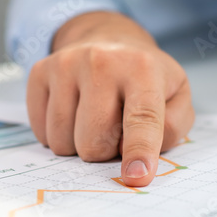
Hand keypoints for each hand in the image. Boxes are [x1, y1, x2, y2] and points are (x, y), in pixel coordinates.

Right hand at [26, 11, 194, 187]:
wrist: (107, 39)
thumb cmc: (145, 78)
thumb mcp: (176, 95)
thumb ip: (172, 128)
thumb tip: (144, 158)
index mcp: (142, 68)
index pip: (142, 118)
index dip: (139, 151)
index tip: (136, 177)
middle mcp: (101, 62)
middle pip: (94, 141)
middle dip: (105, 151)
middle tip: (115, 130)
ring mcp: (65, 64)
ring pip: (63, 141)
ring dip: (79, 145)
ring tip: (94, 120)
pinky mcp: (40, 72)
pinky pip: (41, 131)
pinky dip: (58, 135)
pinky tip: (73, 114)